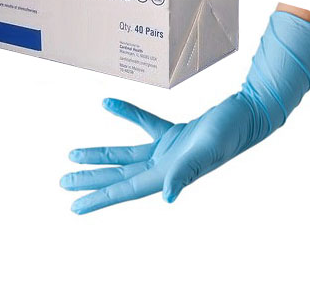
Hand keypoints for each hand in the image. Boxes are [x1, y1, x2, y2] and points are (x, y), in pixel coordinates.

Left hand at [61, 96, 246, 213]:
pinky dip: (126, 114)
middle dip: (90, 179)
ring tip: (73, 154)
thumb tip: (168, 197)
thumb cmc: (230, 133)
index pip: (124, 189)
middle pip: (118, 174)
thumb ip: (186, 173)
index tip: (74, 206)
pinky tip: (108, 104)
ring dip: (100, 154)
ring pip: (125, 154)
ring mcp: (167, 151)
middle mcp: (163, 167)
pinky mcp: (172, 135)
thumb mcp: (207, 151)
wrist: (246, 114)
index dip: (98, 198)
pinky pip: (143, 125)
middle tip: (63, 181)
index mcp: (167, 174)